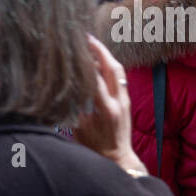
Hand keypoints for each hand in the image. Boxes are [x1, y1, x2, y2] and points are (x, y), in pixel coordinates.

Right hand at [73, 35, 147, 175]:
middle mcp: (118, 101)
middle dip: (101, 50)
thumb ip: (76, 105)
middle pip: (113, 68)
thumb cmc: (95, 146)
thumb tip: (68, 84)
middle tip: (87, 38)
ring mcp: (125, 100)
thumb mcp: (80, 127)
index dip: (86, 62)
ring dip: (107, 56)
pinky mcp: (126, 101)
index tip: (75, 49)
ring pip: (119, 71)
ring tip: (93, 45)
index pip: (96, 78)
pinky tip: (100, 62)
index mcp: (106, 108)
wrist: (118, 158)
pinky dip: (110, 66)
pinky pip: (120, 78)